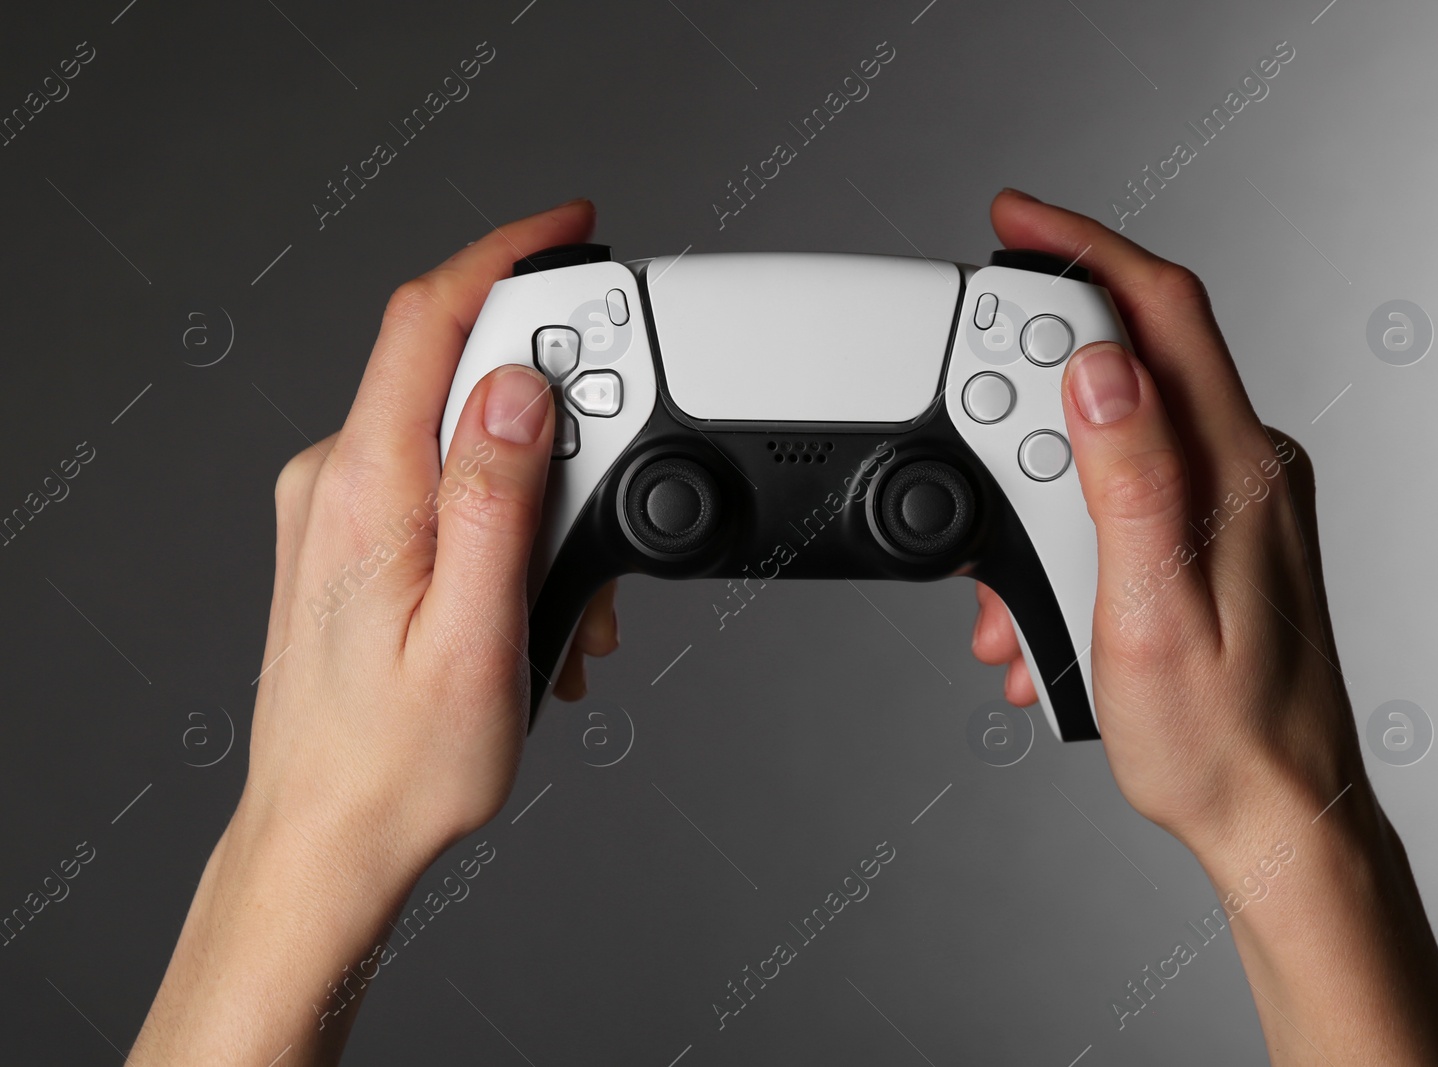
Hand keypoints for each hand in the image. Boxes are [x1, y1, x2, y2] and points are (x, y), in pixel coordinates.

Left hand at [132, 200, 618, 1064]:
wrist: (329, 837)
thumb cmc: (400, 764)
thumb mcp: (473, 635)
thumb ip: (496, 499)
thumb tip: (517, 386)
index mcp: (364, 490)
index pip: (427, 320)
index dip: (503, 253)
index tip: (569, 225)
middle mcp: (338, 481)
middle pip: (463, 375)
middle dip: (561, 422)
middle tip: (608, 513)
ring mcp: (340, 506)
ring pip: (468, 439)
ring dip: (543, 495)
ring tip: (568, 605)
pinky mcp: (354, 533)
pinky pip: (447, 483)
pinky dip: (510, 519)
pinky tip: (533, 601)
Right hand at [971, 189, 1437, 1063]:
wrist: (1274, 817)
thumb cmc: (1219, 739)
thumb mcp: (1151, 614)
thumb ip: (1129, 481)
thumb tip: (1098, 368)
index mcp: (1234, 471)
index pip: (1161, 311)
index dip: (1083, 248)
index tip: (1013, 222)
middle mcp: (1244, 469)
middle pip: (1124, 367)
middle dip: (1027, 407)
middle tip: (976, 470)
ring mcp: (1232, 501)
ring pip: (1110, 442)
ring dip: (1036, 500)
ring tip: (1010, 602)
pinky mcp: (1214, 533)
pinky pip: (1123, 494)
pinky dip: (1064, 535)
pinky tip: (1042, 612)